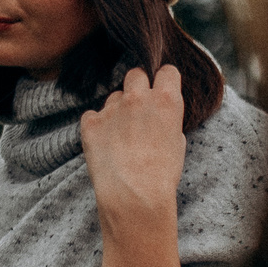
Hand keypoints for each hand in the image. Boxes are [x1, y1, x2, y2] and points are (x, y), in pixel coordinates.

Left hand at [78, 65, 185, 232]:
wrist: (134, 195)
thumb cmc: (161, 175)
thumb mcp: (177, 142)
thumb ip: (167, 118)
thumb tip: (159, 113)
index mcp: (166, 100)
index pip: (167, 71)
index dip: (164, 81)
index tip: (161, 90)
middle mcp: (138, 98)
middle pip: (135, 74)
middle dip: (138, 87)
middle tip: (138, 108)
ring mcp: (112, 109)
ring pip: (113, 96)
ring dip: (117, 109)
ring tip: (121, 136)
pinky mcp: (90, 122)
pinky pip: (93, 115)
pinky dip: (97, 125)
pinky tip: (104, 144)